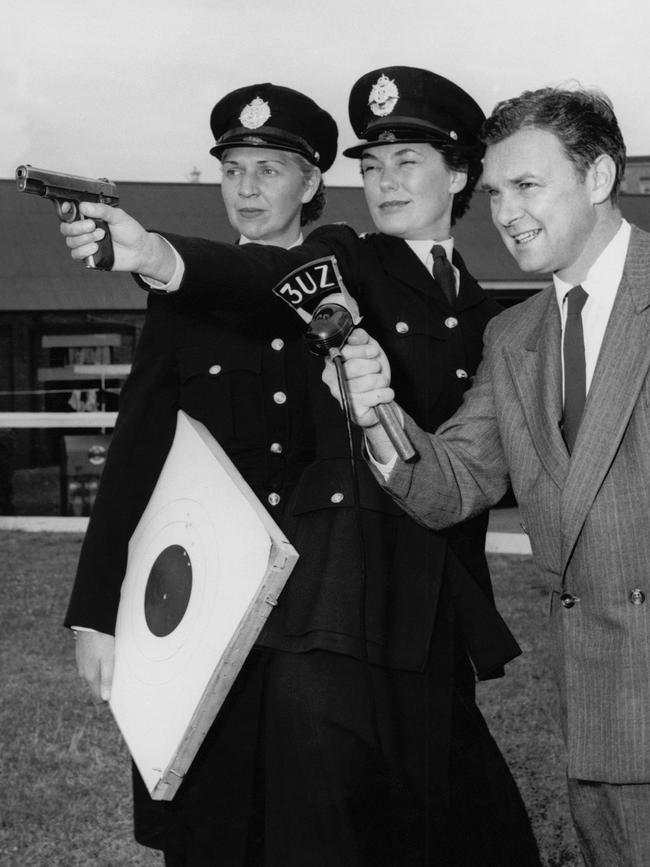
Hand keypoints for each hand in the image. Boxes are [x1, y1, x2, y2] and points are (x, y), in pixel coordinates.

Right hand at [59, 201, 174, 280]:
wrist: (139, 251)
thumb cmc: (130, 232)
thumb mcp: (117, 216)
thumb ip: (101, 210)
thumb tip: (84, 206)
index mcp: (89, 217)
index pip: (70, 213)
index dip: (65, 210)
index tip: (69, 209)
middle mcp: (85, 230)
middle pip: (66, 228)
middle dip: (77, 227)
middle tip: (93, 226)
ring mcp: (86, 244)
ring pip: (70, 242)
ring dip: (84, 239)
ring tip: (101, 236)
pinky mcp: (89, 257)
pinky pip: (76, 255)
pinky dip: (84, 251)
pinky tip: (96, 248)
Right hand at [75, 630, 114, 701]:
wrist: (90, 623)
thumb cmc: (102, 641)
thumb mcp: (108, 660)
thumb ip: (106, 679)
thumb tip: (105, 698)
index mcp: (90, 676)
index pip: (97, 697)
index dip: (106, 699)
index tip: (117, 696)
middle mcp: (83, 673)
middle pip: (96, 687)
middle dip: (106, 687)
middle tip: (119, 678)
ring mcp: (81, 664)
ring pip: (93, 676)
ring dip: (102, 674)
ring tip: (114, 666)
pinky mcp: (81, 656)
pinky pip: (91, 666)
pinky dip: (98, 666)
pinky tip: (105, 658)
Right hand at [322, 328, 394, 428]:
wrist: (378, 394)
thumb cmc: (371, 371)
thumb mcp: (368, 347)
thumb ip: (360, 337)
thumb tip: (354, 336)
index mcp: (332, 359)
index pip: (344, 351)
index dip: (363, 350)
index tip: (373, 352)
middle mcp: (331, 377)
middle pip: (354, 367)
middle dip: (373, 366)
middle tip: (377, 368)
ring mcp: (340, 393)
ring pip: (366, 382)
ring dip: (381, 380)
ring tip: (380, 381)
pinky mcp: (352, 408)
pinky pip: (374, 397)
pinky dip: (385, 394)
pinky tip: (382, 393)